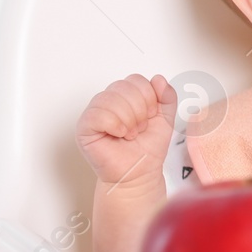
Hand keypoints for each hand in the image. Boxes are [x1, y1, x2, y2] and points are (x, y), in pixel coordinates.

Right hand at [76, 74, 176, 190]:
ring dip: (128, 119)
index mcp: (125, 97)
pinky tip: (119, 134)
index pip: (135, 80)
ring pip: (110, 98)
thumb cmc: (148, 148)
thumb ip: (167, 97)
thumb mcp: (166, 118)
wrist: (139, 173)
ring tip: (130, 133)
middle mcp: (108, 102)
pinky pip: (96, 114)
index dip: (148, 97)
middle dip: (139, 109)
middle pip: (123, 86)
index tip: (150, 116)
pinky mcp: (84, 128)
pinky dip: (114, 124)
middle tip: (140, 128)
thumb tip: (158, 79)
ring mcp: (94, 114)